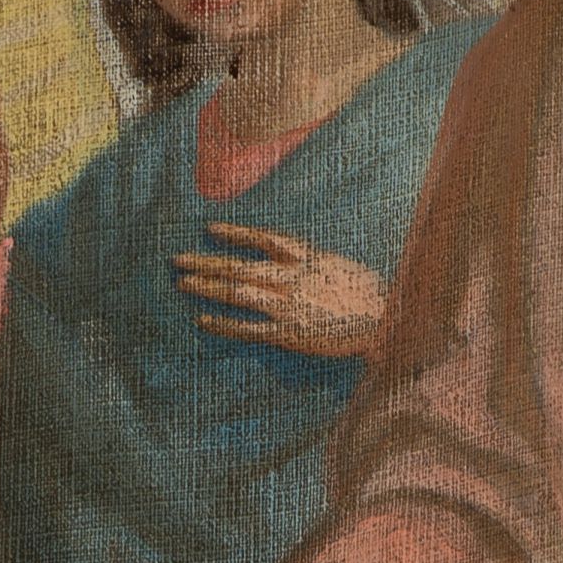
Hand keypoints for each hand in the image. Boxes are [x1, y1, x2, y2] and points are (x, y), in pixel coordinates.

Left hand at [171, 225, 390, 357]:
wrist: (385, 319)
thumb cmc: (368, 292)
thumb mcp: (338, 265)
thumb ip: (311, 261)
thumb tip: (291, 259)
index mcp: (305, 257)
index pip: (261, 239)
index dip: (233, 234)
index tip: (210, 229)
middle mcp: (291, 277)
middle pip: (239, 266)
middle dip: (206, 262)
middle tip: (177, 259)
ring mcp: (287, 305)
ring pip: (238, 292)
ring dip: (207, 287)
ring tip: (182, 283)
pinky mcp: (288, 333)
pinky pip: (248, 328)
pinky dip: (224, 324)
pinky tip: (203, 320)